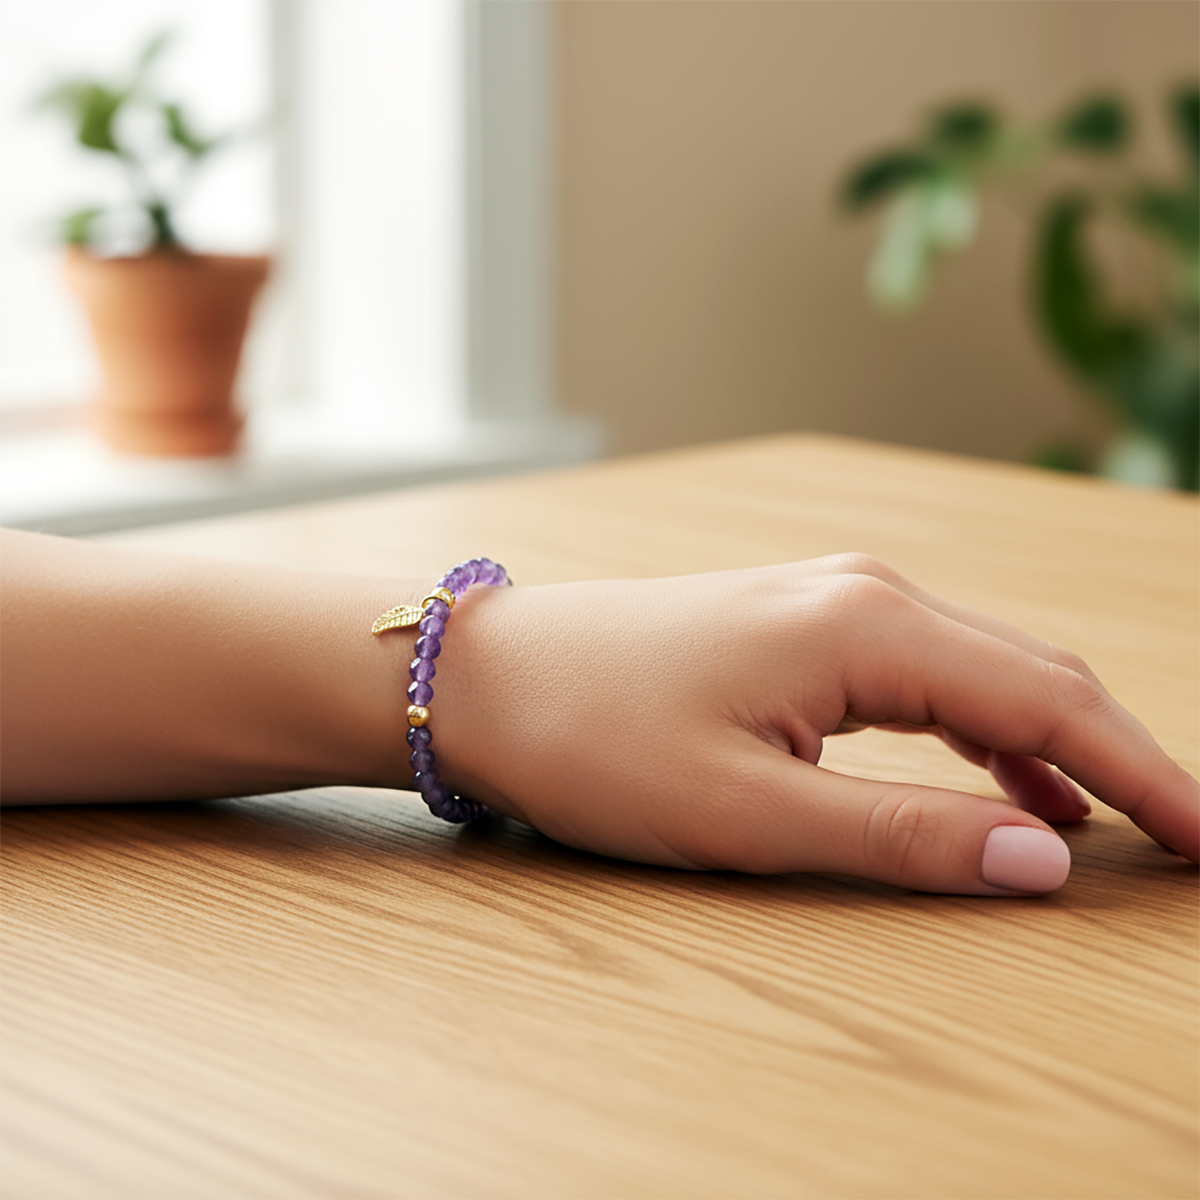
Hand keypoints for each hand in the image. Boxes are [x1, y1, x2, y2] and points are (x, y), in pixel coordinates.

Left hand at [433, 554, 1199, 894]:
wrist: (491, 676)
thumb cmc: (595, 738)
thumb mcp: (748, 812)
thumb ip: (903, 835)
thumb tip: (1043, 859)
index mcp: (867, 626)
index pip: (1051, 700)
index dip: (1145, 775)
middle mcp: (866, 591)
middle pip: (1036, 672)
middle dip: (1120, 753)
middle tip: (1185, 836)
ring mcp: (832, 598)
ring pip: (987, 670)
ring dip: (1057, 742)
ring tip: (1118, 822)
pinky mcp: (802, 622)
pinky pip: (929, 674)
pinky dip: (986, 729)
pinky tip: (1008, 784)